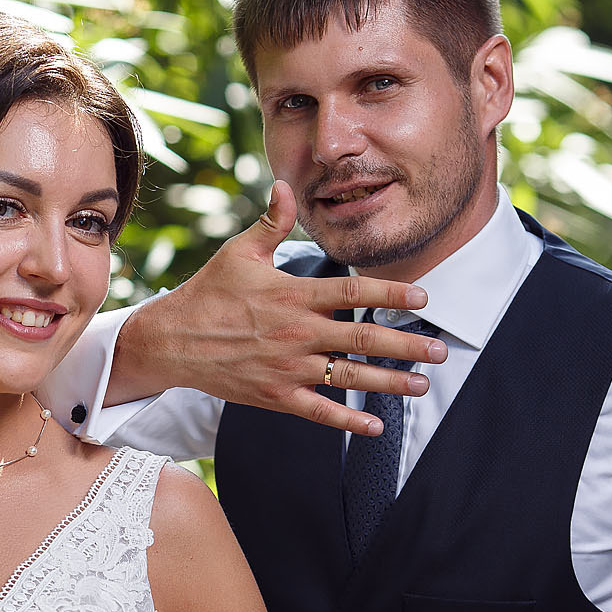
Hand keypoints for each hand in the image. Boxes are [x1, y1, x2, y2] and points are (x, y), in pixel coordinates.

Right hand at [110, 180, 447, 435]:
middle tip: (439, 350)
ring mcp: (286, 368)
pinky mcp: (274, 395)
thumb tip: (286, 184)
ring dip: (389, 383)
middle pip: (362, 340)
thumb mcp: (240, 251)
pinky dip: (348, 421)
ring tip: (420, 385)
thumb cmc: (207, 293)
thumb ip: (272, 221)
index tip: (422, 298)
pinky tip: (375, 427)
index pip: (353, 294)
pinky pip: (318, 412)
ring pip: (348, 377)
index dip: (390, 295)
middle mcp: (295, 333)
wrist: (171, 341)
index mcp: (292, 295)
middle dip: (406, 345)